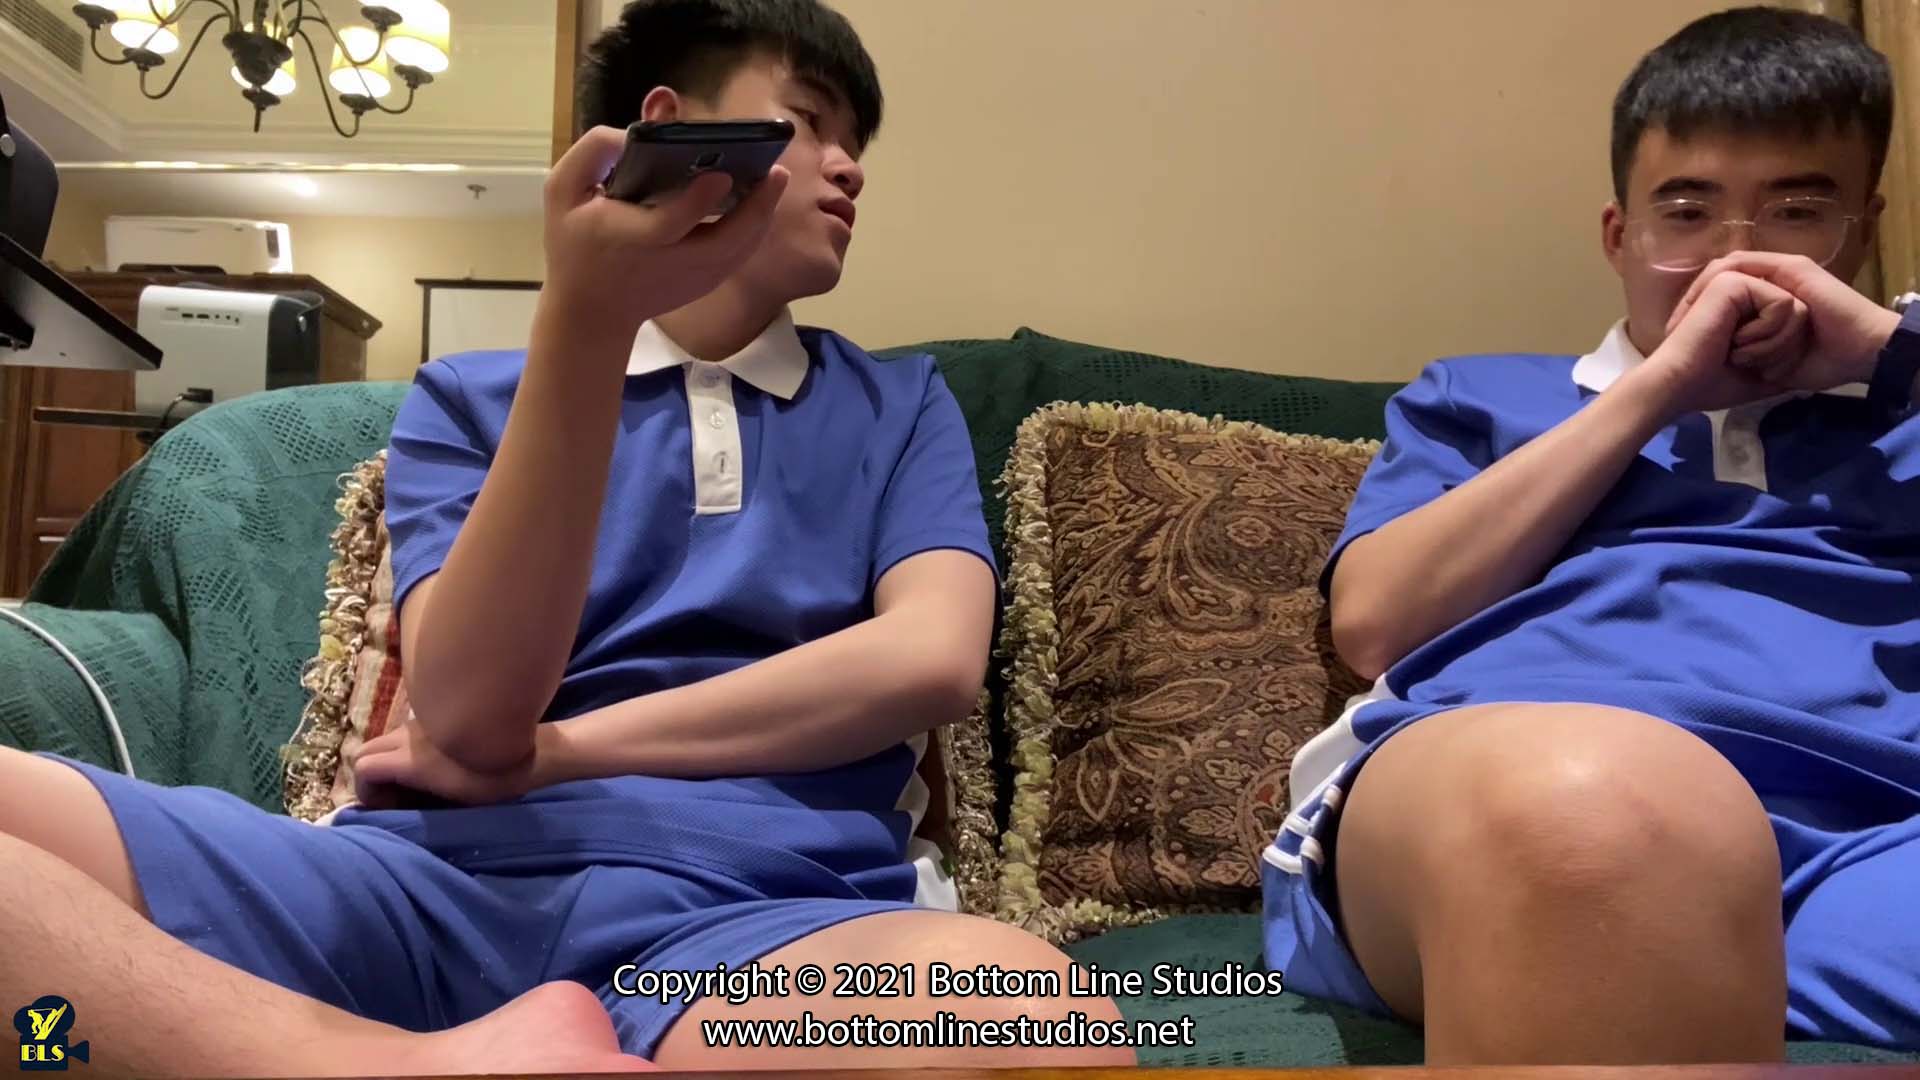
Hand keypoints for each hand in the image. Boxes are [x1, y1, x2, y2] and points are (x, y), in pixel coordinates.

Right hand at [352, 714, 545, 808]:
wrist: (533, 749)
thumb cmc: (494, 780)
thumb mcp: (454, 800)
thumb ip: (416, 801)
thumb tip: (392, 805)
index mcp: (410, 759)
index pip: (362, 767)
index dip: (367, 792)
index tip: (388, 808)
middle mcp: (409, 735)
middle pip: (366, 751)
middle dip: (373, 776)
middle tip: (397, 797)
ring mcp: (422, 722)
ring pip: (385, 740)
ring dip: (389, 762)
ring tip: (415, 784)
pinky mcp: (437, 717)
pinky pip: (405, 733)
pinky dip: (404, 750)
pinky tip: (432, 765)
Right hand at [540, 125, 790, 341]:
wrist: (591, 310)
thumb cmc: (574, 243)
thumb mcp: (562, 192)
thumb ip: (593, 154)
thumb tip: (629, 133)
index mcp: (632, 238)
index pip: (670, 224)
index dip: (697, 202)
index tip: (721, 175)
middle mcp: (669, 263)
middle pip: (724, 243)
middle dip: (756, 208)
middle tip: (777, 170)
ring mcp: (691, 279)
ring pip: (739, 251)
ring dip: (761, 216)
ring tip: (774, 179)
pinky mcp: (704, 284)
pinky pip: (738, 254)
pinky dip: (754, 229)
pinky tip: (761, 202)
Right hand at [1620, 269, 1816, 418]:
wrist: (1677, 388)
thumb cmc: (1711, 386)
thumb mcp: (1760, 373)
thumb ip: (1783, 359)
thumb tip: (1806, 367)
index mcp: (1743, 309)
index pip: (1794, 321)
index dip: (1784, 350)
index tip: (1751, 370)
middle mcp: (1741, 290)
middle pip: (1800, 314)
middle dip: (1783, 348)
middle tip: (1746, 363)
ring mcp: (1736, 281)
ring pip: (1796, 308)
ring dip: (1775, 343)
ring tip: (1742, 354)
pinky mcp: (1734, 280)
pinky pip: (1783, 303)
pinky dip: (1767, 332)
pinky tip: (1736, 341)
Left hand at [1666, 252, 1900, 391]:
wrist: (1859, 353)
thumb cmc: (1820, 362)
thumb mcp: (1770, 362)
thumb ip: (1747, 356)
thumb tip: (1717, 367)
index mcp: (1763, 305)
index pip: (1717, 296)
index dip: (1692, 311)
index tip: (1674, 336)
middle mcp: (1769, 284)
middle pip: (1716, 280)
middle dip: (1691, 302)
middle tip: (1675, 327)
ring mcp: (1780, 272)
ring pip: (1727, 270)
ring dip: (1704, 292)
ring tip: (1689, 318)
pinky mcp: (1791, 269)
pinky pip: (1746, 265)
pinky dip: (1725, 280)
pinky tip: (1712, 299)